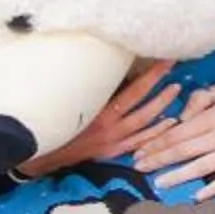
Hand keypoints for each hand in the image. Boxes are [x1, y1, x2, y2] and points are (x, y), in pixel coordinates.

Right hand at [20, 64, 179, 177]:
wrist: (37, 154)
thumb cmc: (51, 123)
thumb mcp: (70, 103)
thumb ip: (90, 90)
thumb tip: (108, 68)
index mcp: (98, 111)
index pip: (133, 90)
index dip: (151, 75)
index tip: (165, 59)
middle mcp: (109, 127)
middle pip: (143, 105)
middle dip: (160, 85)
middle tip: (174, 68)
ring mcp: (112, 141)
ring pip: (144, 123)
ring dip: (161, 106)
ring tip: (177, 90)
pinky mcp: (111, 152)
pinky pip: (138, 142)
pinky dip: (155, 133)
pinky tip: (169, 122)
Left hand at [143, 83, 214, 197]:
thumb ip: (199, 98)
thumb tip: (181, 116)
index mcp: (213, 118)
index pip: (178, 133)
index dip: (157, 143)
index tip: (140, 151)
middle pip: (183, 151)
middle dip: (158, 160)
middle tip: (138, 168)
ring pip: (200, 167)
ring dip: (177, 176)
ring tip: (158, 183)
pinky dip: (211, 188)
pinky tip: (196, 196)